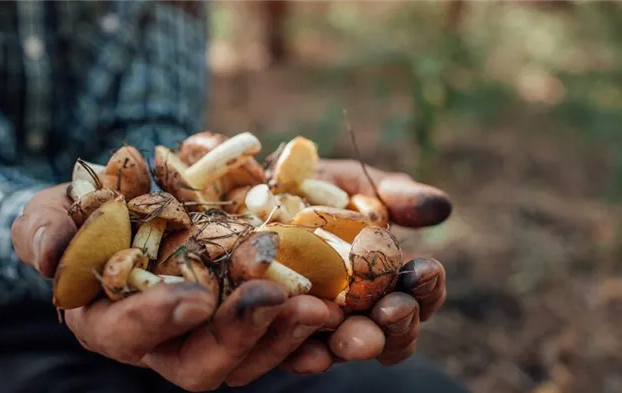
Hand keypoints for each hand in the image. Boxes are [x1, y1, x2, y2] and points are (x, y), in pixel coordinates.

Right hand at [10, 184, 339, 390]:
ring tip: (323, 304)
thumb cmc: (81, 215)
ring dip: (288, 334)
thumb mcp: (53, 212)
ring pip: (252, 352)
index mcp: (113, 322)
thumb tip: (47, 254)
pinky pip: (283, 327)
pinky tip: (340, 300)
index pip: (132, 335)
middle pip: (204, 362)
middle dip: (241, 336)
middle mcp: (166, 339)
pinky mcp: (248, 309)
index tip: (194, 297)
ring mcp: (213, 328)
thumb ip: (44, 229)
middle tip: (280, 302)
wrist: (128, 206)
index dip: (158, 320)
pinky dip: (309, 319)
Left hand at [278, 159, 450, 373]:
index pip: (419, 293)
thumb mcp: (352, 183)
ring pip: (348, 349)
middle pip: (392, 332)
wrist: (246, 191)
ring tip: (350, 336)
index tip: (424, 268)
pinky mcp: (278, 334)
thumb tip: (441, 207)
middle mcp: (357, 308)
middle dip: (397, 324)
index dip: (428, 286)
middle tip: (391, 310)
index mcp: (385, 277)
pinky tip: (307, 349)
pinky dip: (303, 354)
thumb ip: (395, 195)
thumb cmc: (310, 187)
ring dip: (356, 344)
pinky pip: (294, 355)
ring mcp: (319, 325)